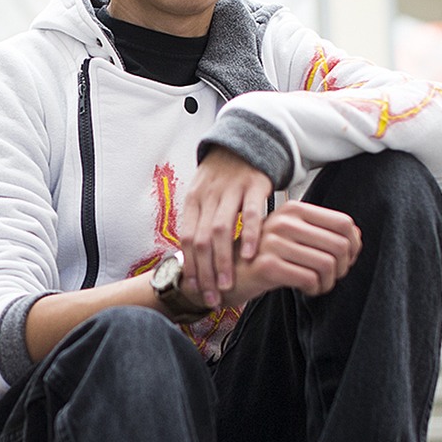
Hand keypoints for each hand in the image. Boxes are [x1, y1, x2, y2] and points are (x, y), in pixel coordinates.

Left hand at [179, 148, 273, 307]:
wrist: (243, 143)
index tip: (195, 290)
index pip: (186, 239)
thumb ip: (200, 225)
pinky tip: (252, 255)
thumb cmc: (222, 181)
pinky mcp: (254, 185)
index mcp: (193, 201)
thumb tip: (192, 263)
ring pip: (222, 229)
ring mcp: (231, 189)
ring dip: (223, 260)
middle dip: (205, 272)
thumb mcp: (204, 197)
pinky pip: (252, 212)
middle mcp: (208, 195)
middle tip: (211, 297)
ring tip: (227, 284)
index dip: (190, 266)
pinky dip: (250, 234)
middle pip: (201, 239)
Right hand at [223, 201, 361, 307]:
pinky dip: (315, 289)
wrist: (226, 272)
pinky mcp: (267, 266)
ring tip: (319, 285)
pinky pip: (309, 279)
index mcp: (294, 209)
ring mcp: (274, 242)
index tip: (345, 260)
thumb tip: (355, 237)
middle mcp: (284, 221)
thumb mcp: (290, 235)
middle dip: (343, 267)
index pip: (344, 223)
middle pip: (340, 245)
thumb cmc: (263, 255)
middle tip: (333, 276)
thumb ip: (319, 231)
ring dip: (329, 281)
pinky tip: (306, 289)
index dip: (353, 246)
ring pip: (327, 264)